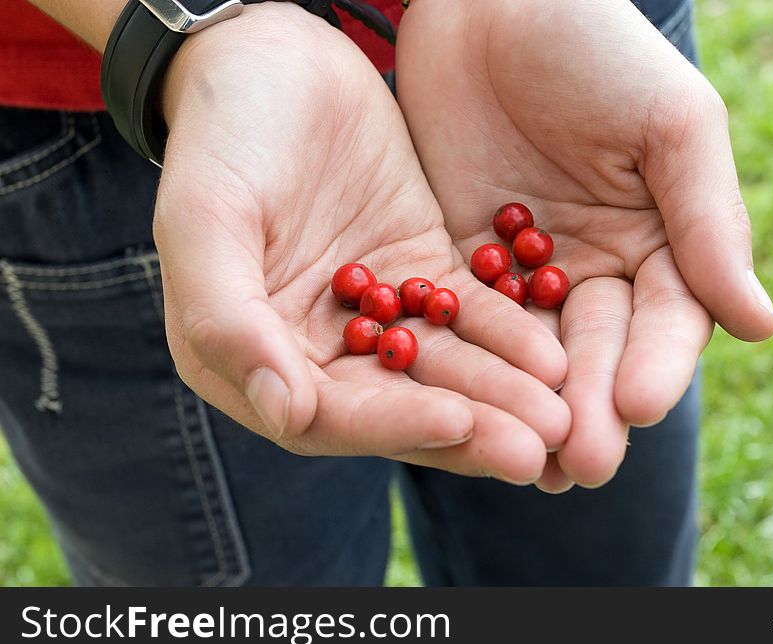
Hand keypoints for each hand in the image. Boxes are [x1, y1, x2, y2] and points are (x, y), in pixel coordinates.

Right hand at [154, 3, 570, 482]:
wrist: (275, 59)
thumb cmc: (223, 136)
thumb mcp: (206, 219)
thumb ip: (229, 320)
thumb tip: (285, 415)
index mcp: (250, 355)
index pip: (327, 415)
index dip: (392, 425)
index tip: (456, 423)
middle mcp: (315, 350)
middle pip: (398, 406)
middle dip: (468, 428)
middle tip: (537, 450)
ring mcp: (374, 314)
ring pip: (443, 368)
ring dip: (501, 394)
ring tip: (561, 417)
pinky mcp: (420, 272)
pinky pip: (468, 314)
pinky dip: (508, 336)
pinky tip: (553, 357)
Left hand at [397, 0, 772, 488]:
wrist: (491, 3)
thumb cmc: (596, 48)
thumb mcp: (671, 125)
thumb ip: (710, 222)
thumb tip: (760, 327)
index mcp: (658, 242)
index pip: (665, 320)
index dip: (656, 363)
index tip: (639, 405)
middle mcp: (594, 267)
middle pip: (596, 351)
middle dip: (590, 405)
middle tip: (584, 463)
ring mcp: (525, 271)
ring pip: (532, 352)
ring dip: (532, 407)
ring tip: (531, 463)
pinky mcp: (460, 261)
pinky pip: (466, 321)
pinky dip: (468, 363)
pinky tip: (466, 407)